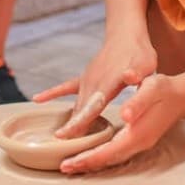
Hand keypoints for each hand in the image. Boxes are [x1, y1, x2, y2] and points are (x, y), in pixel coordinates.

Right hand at [33, 34, 155, 138]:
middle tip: (61, 150)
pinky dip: (52, 93)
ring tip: (58, 140)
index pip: (92, 107)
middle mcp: (93, 82)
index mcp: (108, 83)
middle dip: (71, 129)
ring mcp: (87, 79)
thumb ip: (137, 74)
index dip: (79, 122)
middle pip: (80, 110)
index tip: (65, 135)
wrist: (127, 35)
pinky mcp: (85, 77)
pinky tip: (38, 99)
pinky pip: (66, 88)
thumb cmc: (140, 54)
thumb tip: (131, 78)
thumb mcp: (145, 65)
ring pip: (75, 104)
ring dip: (68, 121)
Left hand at [59, 73, 184, 173]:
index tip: (69, 162)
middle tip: (63, 168)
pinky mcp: (138, 139)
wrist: (181, 95)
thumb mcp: (151, 89)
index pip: (108, 152)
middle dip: (86, 164)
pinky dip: (101, 156)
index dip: (88, 158)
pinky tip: (92, 153)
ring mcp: (139, 143)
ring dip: (93, 162)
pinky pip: (116, 153)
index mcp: (137, 134)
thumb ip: (137, 102)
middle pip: (108, 160)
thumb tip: (124, 115)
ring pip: (112, 158)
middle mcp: (138, 143)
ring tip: (73, 164)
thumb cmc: (164, 90)